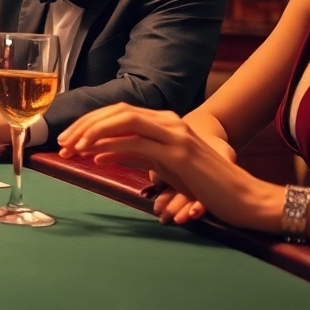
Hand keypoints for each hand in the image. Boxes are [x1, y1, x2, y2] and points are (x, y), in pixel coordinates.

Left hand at [57, 103, 279, 230]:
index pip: (119, 112)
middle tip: (62, 143)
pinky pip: (139, 145)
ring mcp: (176, 136)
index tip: (68, 138)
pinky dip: (113, 148)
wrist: (246, 198)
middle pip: (117, 111)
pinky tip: (96, 157)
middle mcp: (170, 122)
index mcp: (165, 122)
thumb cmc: (207, 186)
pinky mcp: (180, 155)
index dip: (90, 122)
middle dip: (85, 125)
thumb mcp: (166, 166)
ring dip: (93, 134)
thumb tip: (101, 154)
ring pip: (124, 122)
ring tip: (72, 149)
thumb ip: (137, 155)